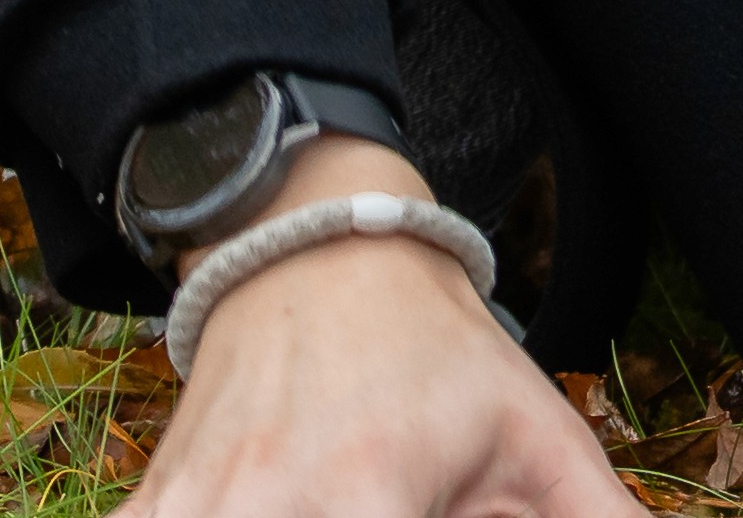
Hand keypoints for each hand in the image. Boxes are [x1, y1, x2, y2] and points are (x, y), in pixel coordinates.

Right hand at [123, 145, 628, 517]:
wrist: (317, 250)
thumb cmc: (433, 351)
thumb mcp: (533, 433)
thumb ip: (594, 516)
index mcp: (366, 497)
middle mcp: (264, 509)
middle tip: (394, 501)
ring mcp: (193, 511)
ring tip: (339, 498)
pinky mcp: (148, 511)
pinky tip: (261, 505)